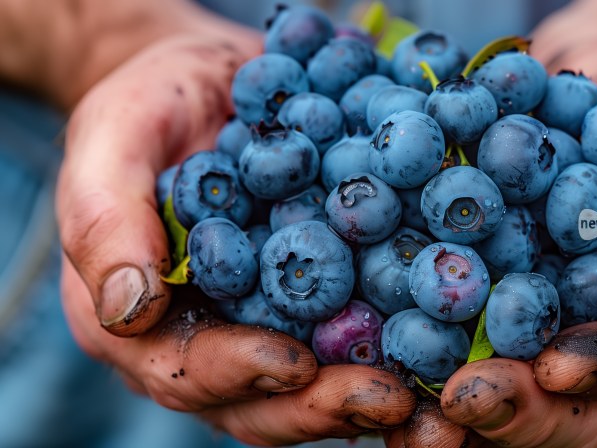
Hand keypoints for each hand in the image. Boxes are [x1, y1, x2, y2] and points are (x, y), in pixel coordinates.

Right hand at [56, 26, 415, 445]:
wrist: (211, 81)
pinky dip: (395, 347)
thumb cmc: (148, 106)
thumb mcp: (112, 141)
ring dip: (368, 394)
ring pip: (313, 383)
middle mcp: (207, 336)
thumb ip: (106, 221)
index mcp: (141, 319)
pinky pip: (352, 331)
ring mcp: (266, 322)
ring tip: (427, 393)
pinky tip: (442, 343)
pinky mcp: (317, 298)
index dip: (240, 372)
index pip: (185, 368)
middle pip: (260, 397)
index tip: (296, 364)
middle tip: (386, 400)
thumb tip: (131, 309)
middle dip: (321, 404)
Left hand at [390, 3, 596, 446]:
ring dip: (455, 408)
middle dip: (517, 409)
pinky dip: (413, 353)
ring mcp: (535, 322)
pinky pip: (449, 334)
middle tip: (461, 405)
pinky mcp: (480, 294)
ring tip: (405, 417)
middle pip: (567, 402)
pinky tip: (375, 363)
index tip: (553, 370)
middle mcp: (596, 337)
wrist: (593, 78)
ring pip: (504, 385)